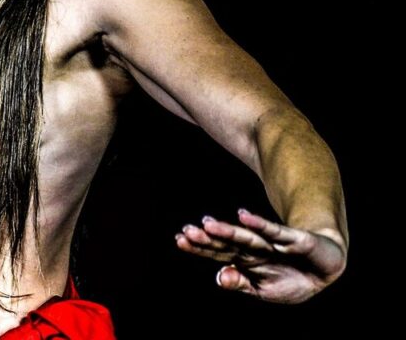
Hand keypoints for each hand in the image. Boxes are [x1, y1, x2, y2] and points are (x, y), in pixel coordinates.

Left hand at [174, 208, 346, 303]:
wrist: (327, 265)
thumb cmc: (290, 277)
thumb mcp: (263, 289)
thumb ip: (240, 283)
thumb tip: (219, 277)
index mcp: (245, 259)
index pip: (218, 252)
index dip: (200, 247)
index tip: (179, 239)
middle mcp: (255, 248)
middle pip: (228, 243)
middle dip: (207, 239)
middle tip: (187, 231)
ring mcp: (273, 243)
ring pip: (246, 236)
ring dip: (228, 231)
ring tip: (208, 224)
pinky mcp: (294, 239)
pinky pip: (275, 232)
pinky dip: (260, 224)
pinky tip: (244, 215)